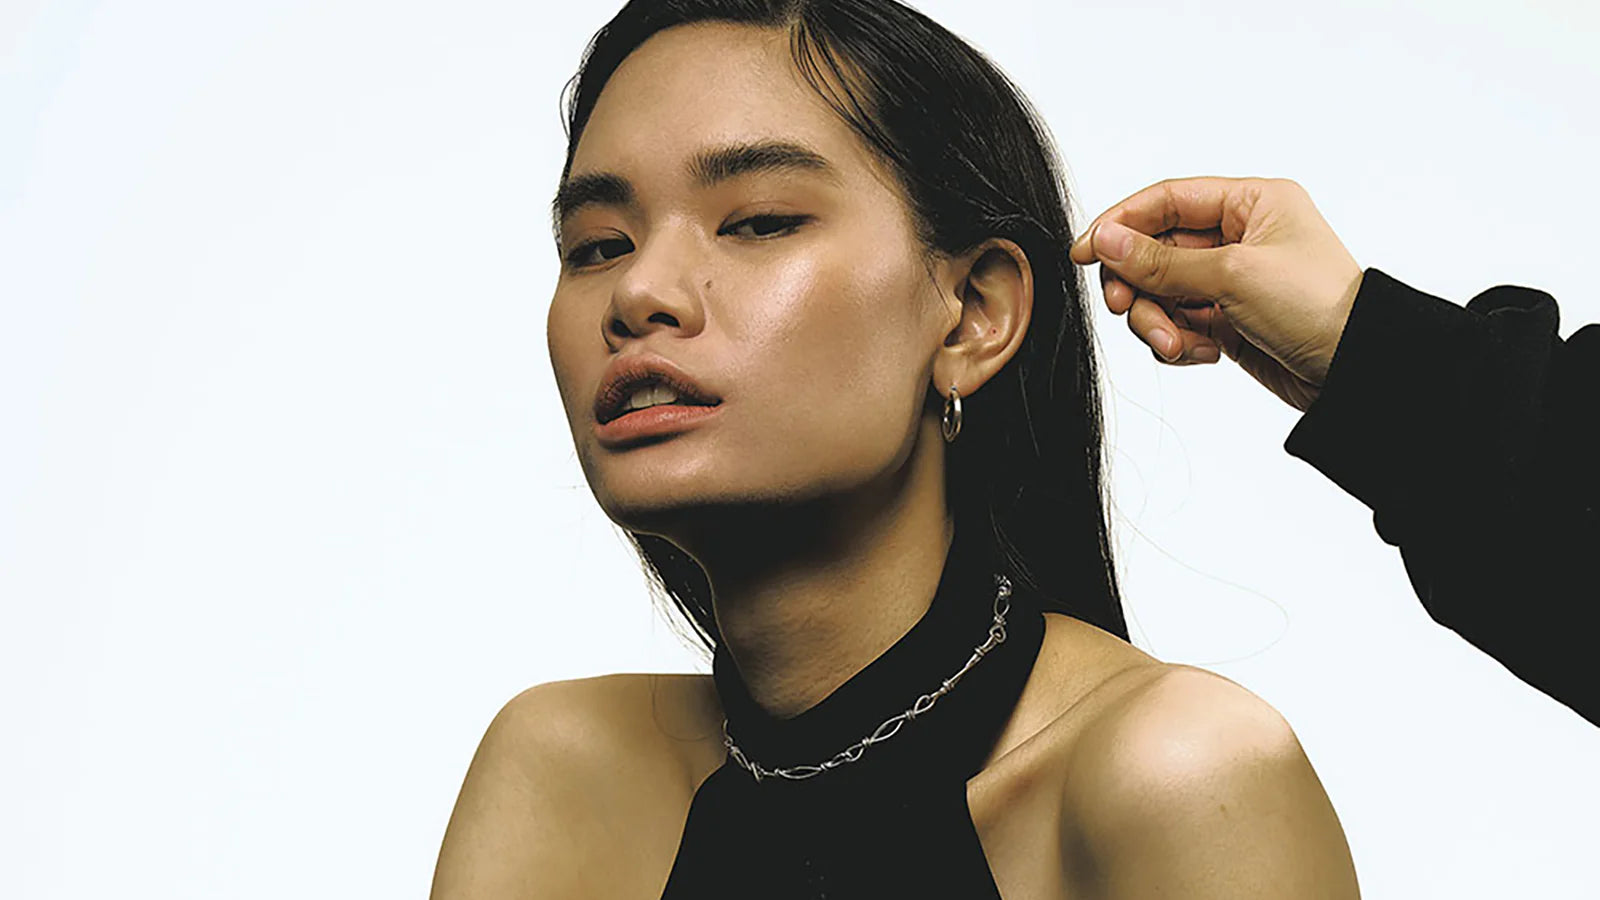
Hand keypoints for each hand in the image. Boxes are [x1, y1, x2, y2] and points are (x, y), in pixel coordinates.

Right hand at [1068, 177, 1364, 411]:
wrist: (1357, 370)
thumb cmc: (1316, 307)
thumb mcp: (1233, 275)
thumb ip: (1161, 260)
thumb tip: (1106, 239)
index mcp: (1251, 203)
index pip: (1166, 201)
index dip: (1120, 224)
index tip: (1084, 253)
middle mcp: (1238, 237)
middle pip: (1155, 251)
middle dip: (1138, 285)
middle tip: (1124, 307)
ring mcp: (1231, 280)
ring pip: (1161, 293)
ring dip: (1156, 320)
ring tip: (1176, 344)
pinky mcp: (1228, 320)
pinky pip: (1178, 323)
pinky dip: (1178, 341)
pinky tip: (1203, 353)